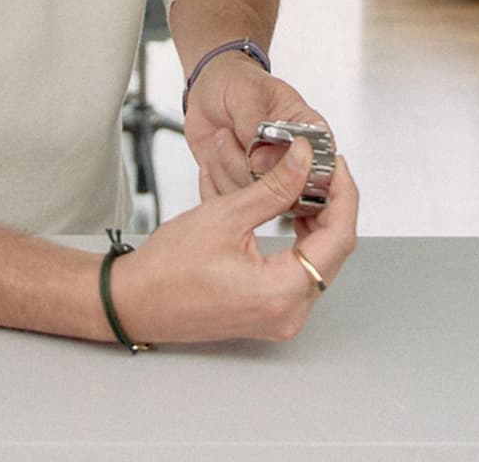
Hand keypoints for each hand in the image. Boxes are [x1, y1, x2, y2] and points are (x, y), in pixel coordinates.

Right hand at [109, 136, 359, 342]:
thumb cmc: (167, 268)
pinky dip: (302, 243)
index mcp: (280, 292)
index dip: (344, 195)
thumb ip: (274, 187)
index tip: (336, 166)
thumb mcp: (224, 216)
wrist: (135, 302)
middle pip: (334, 252)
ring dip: (319, 224)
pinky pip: (301, 275)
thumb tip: (305, 160)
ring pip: (320, 263)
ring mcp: (280, 318)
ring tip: (306, 187)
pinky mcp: (270, 314)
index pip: (339, 238)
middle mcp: (288, 313)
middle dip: (333, 206)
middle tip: (322, 171)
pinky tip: (293, 216)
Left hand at [182, 53, 327, 198]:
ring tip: (225, 136)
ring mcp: (268, 176)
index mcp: (308, 130)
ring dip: (230, 165)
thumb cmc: (237, 82)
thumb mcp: (247, 92)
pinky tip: (217, 152)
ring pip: (257, 196)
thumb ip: (256, 126)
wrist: (208, 92)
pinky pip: (232, 199)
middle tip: (239, 139)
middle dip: (253, 167)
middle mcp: (292, 158)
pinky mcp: (243, 188)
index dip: (297, 168)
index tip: (268, 154)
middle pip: (288, 188)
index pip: (320, 162)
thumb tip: (262, 160)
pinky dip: (215, 176)